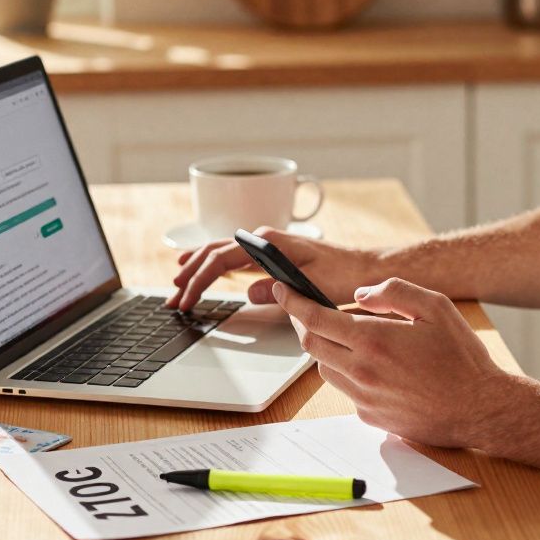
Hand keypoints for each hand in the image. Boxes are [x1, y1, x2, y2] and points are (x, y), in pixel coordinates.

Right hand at [166, 225, 383, 310]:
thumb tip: (249, 292)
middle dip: (191, 275)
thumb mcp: (311, 287)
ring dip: (198, 268)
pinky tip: (203, 269)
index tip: (185, 299)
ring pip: (222, 253)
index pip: (221, 259)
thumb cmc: (345, 275)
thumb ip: (279, 290)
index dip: (199, 280)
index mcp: (270, 243)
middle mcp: (265, 240)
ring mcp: (268, 246)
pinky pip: (235, 257)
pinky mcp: (273, 256)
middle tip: (173, 298)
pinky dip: (214, 265)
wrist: (366, 268)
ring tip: (178, 282)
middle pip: (215, 253)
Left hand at [272, 277, 507, 447]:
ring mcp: (364, 398)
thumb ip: (393, 292)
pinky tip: (378, 369)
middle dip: (304, 324)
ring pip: (325, 369)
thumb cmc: (462, 358)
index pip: (315, 319)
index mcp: (374, 340)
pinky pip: (346, 391)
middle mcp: (362, 371)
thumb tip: (359, 294)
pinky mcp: (371, 417)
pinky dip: (350, 375)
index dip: (293, 302)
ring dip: (328, 350)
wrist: (480, 409)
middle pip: (311, 345)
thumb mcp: (435, 307)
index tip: (283, 289)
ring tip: (354, 341)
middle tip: (310, 311)